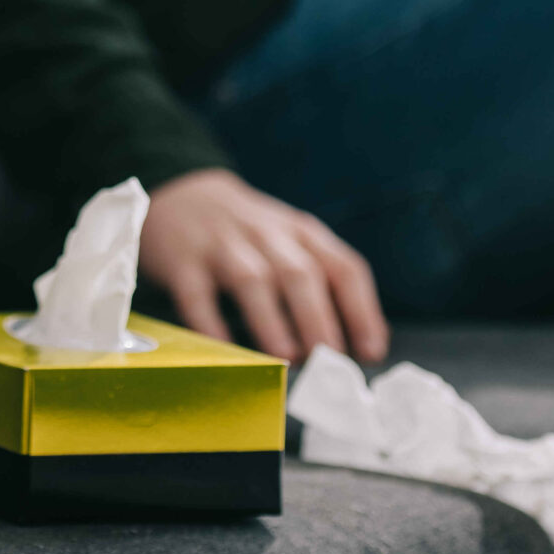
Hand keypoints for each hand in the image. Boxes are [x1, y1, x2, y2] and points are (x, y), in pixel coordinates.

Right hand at [139, 169, 388, 363]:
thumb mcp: (291, 243)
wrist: (181, 192)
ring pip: (252, 280)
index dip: (361, 310)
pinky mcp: (182, 260)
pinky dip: (212, 324)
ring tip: (287, 357)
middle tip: (329, 361)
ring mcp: (222, 245)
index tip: (371, 351)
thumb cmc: (249, 234)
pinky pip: (197, 294)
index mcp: (302, 233)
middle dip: (319, 319)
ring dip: (273, 321)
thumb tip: (364, 344)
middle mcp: (266, 235)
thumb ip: (324, 284)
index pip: (343, 267)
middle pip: (300, 274)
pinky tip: (227, 351)